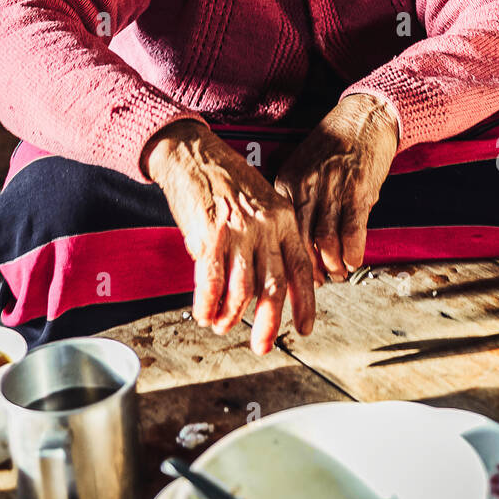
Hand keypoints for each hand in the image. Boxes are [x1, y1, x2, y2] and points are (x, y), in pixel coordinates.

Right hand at [141, 120, 316, 354]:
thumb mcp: (262, 201)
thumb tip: (271, 280)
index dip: (304, 302)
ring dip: (231, 316)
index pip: (300, 268)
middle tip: (263, 345)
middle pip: (272, 286)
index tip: (305, 327)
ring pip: (242, 289)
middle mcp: (264, 226)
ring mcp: (237, 232)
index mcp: (283, 218)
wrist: (193, 153)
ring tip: (223, 326)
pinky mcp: (208, 236)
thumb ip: (270, 237)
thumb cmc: (225, 178)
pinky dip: (207, 304)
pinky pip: (211, 282)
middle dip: (268, 323)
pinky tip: (204, 315)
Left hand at [272, 94, 398, 284]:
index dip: (287, 256)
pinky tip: (353, 261)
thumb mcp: (304, 165)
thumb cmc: (334, 142)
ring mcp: (333, 187)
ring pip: (326, 240)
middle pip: (300, 239)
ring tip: (338, 274)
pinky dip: (352, 252)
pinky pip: (352, 230)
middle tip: (317, 282)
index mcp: (289, 179)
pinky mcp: (359, 189)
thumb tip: (293, 237)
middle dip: (309, 268)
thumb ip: (297, 198)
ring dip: (333, 264)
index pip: (280, 228)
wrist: (365, 115)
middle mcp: (307, 185)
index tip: (293, 272)